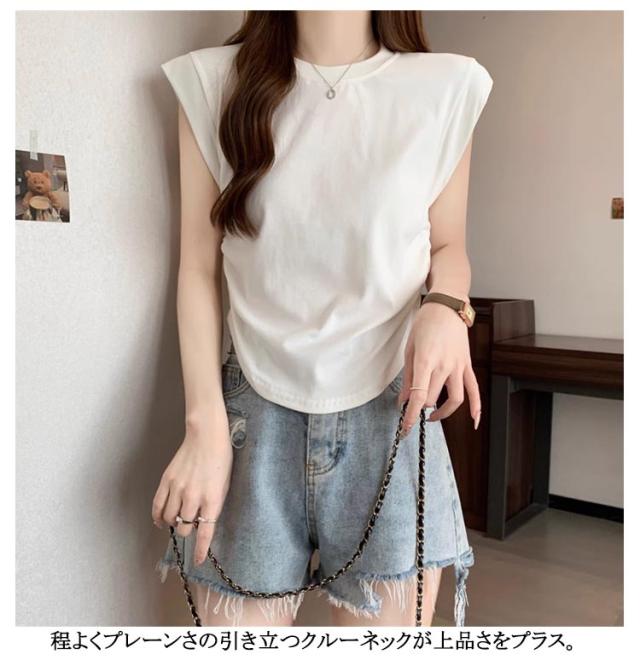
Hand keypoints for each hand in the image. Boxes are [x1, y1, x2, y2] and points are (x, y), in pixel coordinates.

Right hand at [151, 410, 232, 566]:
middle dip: (188, 530)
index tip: (197, 561)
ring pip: (170, 520)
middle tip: (191, 523)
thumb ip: (214, 505)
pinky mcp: (166, 481)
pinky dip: (158, 517)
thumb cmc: (221, 460)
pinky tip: (162, 520)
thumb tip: (203, 522)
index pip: (205, 532)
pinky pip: (158, 506)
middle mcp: (194, 496)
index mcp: (212, 498)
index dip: (200, 550)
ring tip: (178, 519)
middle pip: (185, 528)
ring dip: (175, 524)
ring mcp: (178, 488)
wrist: (206, 437)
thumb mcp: (225, 485)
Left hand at [397, 302, 480, 434]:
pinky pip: (474, 389)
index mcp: (426, 361)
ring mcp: (458, 366)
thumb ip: (408, 376)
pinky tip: (474, 420)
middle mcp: (444, 366)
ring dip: (444, 412)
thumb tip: (404, 400)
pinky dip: (476, 407)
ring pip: (456, 399)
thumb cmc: (425, 324)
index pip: (419, 396)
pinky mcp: (467, 365)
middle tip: (413, 407)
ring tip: (432, 415)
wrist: (447, 306)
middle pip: (433, 399)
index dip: (411, 415)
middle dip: (421, 408)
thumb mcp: (410, 348)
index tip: (405, 428)